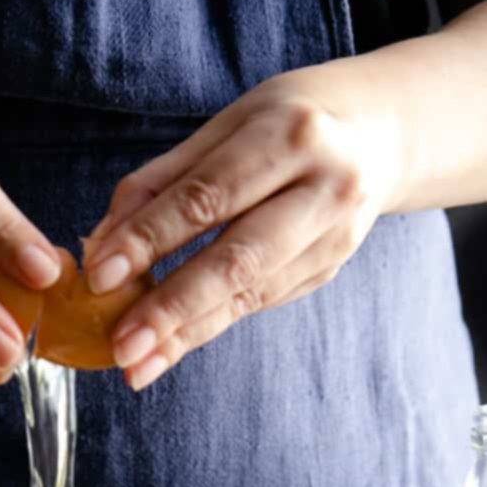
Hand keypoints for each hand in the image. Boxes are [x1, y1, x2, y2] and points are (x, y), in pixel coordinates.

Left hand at [83, 69, 403, 388]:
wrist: (385, 132)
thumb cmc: (288, 120)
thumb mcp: (228, 124)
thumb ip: (163, 180)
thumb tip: (102, 242)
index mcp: (291, 135)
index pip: (208, 196)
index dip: (152, 238)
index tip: (102, 275)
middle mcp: (323, 188)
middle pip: (237, 258)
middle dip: (172, 307)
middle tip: (121, 345)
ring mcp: (333, 237)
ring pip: (249, 293)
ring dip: (187, 334)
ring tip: (138, 365)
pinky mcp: (329, 269)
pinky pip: (261, 301)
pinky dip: (212, 324)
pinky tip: (172, 346)